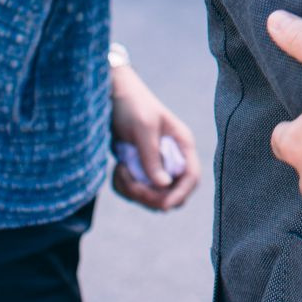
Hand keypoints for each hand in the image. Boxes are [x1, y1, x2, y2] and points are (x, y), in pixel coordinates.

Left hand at [110, 62, 200, 211]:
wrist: (110, 96)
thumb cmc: (131, 104)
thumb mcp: (142, 128)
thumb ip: (152, 156)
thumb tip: (163, 186)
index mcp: (181, 144)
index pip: (191, 177)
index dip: (181, 194)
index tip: (163, 205)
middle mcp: (172, 158)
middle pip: (171, 194)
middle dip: (149, 195)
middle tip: (127, 178)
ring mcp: (156, 166)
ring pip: (151, 198)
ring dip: (132, 191)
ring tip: (119, 169)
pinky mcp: (140, 171)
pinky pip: (135, 193)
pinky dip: (124, 187)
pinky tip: (117, 169)